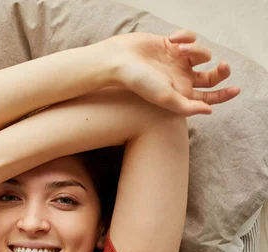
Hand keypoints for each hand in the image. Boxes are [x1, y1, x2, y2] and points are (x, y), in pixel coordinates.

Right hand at [109, 29, 239, 115]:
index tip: (236, 89)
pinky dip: (185, 37)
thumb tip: (210, 110)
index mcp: (180, 93)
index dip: (224, 95)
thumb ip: (188, 107)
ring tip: (178, 49)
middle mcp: (181, 78)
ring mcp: (177, 60)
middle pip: (212, 76)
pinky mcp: (171, 44)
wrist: (119, 60)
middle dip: (221, 71)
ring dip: (196, 49)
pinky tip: (172, 39)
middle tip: (223, 66)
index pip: (208, 97)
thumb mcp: (166, 98)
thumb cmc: (139, 82)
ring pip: (202, 54)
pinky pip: (190, 38)